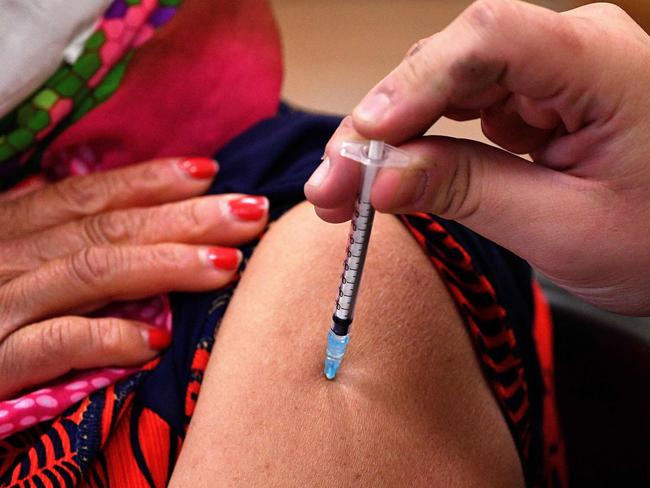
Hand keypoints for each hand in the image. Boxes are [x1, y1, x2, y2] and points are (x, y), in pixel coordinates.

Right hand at [0, 157, 268, 398]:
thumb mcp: (17, 268)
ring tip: (228, 265)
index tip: (209, 172)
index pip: (88, 197)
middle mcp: (4, 259)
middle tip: (250, 212)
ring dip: (164, 266)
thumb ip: (66, 247)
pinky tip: (155, 341)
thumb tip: (142, 224)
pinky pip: (51, 345)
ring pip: (89, 273)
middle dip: (183, 218)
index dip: (149, 181)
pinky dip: (105, 338)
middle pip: (105, 228)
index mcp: (11, 232)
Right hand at [306, 0, 649, 314]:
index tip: (366, 140)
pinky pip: (456, 112)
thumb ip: (468, 193)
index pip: (491, 38)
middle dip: (380, 127)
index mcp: (598, 63)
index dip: (416, 81)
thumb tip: (378, 178)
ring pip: (441, 88)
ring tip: (345, 191)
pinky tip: (387, 178)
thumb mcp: (564, 229)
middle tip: (332, 187)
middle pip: (448, 63)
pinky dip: (417, 148)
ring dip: (388, 141)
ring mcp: (545, 73)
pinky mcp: (529, 101)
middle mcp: (566, 49)